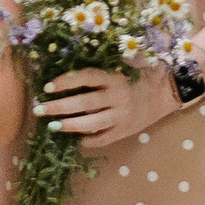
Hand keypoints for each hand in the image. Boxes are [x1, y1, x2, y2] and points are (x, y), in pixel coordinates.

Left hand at [31, 64, 181, 150]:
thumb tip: (67, 64)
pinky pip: (104, 138)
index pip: (85, 78)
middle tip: (39, 110)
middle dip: (59, 107)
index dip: (65, 82)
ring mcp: (121, 116)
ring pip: (92, 123)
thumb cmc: (139, 73)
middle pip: (84, 103)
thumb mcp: (122, 64)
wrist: (166, 92)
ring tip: (52, 126)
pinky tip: (75, 140)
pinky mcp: (125, 130)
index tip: (47, 87)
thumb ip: (100, 67)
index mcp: (114, 77)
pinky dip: (89, 140)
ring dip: (70, 125)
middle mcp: (117, 97)